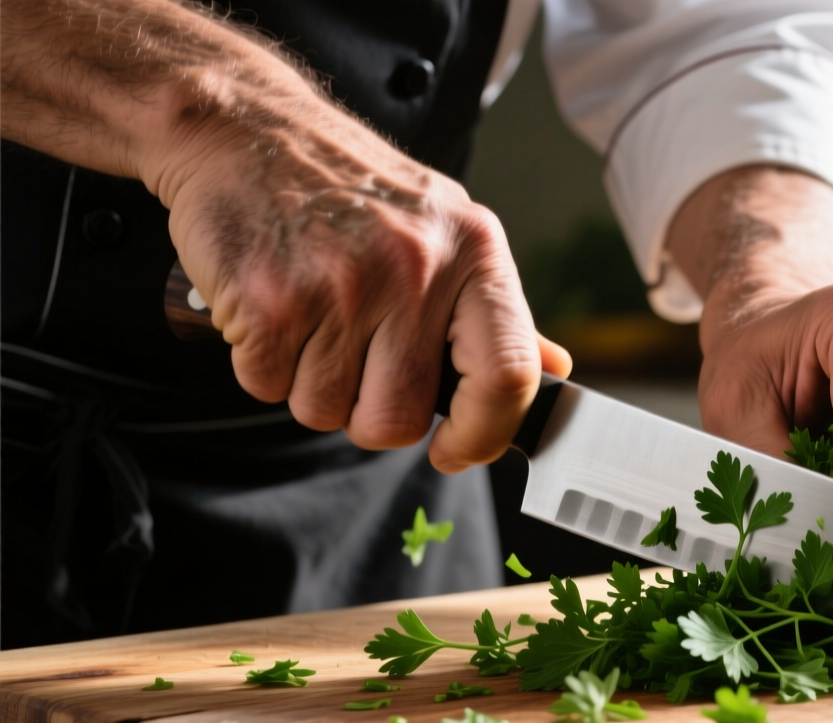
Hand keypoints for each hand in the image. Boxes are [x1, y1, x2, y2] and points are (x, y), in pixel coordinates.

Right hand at [1, 0, 568, 471]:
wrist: (246, 131)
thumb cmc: (352, 190)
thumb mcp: (446, 231)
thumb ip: (498, 312)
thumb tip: (553, 371)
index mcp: (475, 253)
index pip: (509, 375)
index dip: (484, 435)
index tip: (455, 450)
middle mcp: (416, 269)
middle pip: (400, 419)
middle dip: (369, 412)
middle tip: (355, 359)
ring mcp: (341, 286)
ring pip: (327, 411)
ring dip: (311, 384)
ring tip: (313, 317)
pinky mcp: (270, 301)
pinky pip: (269, 387)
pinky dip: (263, 364)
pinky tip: (273, 309)